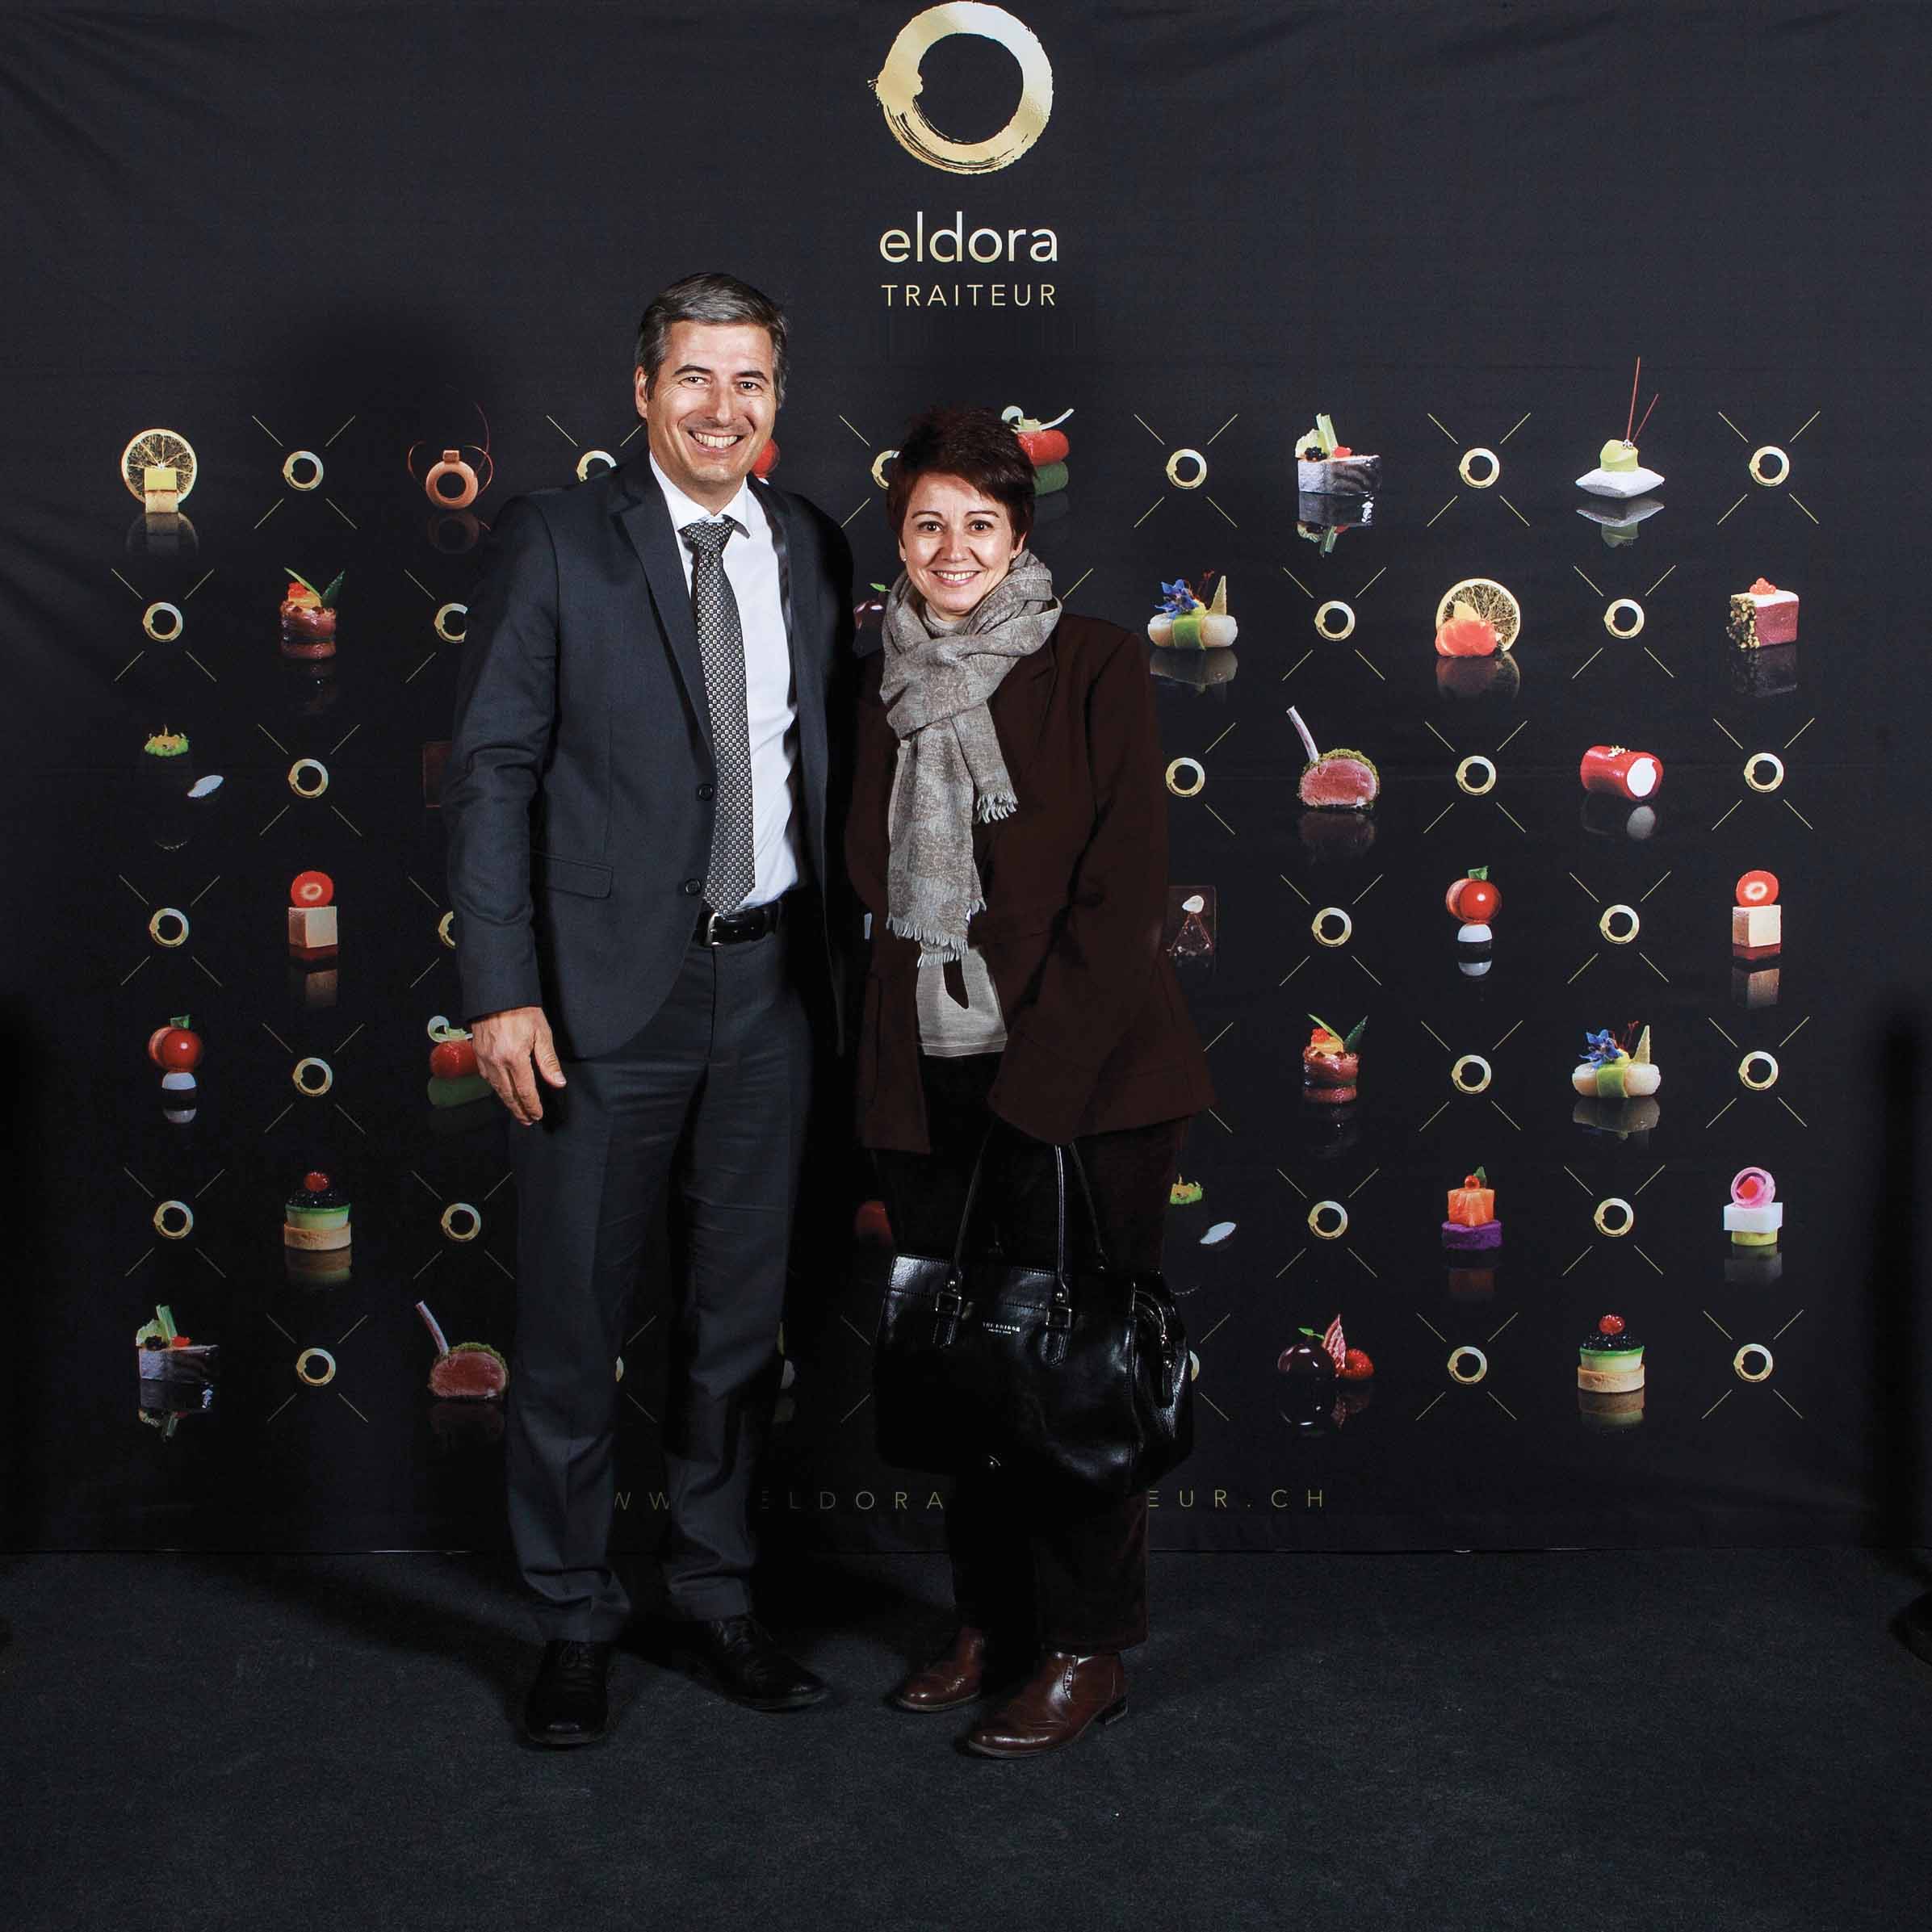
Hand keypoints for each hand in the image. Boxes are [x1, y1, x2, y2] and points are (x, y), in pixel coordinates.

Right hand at [469, 1005, 566, 1124]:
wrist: (497, 994)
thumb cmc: (522, 1010)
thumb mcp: (542, 1033)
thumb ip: (548, 1061)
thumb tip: (557, 1082)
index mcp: (514, 1058)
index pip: (525, 1091)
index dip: (532, 1105)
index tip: (537, 1115)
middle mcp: (497, 1061)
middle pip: (508, 1094)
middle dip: (518, 1110)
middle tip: (527, 1121)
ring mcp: (485, 1058)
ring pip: (496, 1088)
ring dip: (507, 1101)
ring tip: (517, 1110)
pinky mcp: (478, 1053)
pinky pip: (486, 1077)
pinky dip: (496, 1088)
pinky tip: (503, 1091)